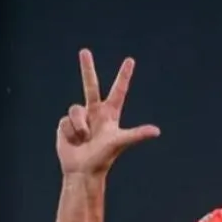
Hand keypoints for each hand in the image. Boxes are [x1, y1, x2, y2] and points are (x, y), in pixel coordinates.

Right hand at [56, 49, 159, 175]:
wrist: (82, 170)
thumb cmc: (103, 157)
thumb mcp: (120, 142)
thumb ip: (136, 135)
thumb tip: (156, 131)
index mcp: (110, 114)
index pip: (119, 90)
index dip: (124, 76)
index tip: (130, 60)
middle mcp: (95, 112)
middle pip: (90, 85)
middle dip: (87, 68)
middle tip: (84, 51)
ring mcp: (80, 117)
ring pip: (75, 110)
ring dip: (79, 126)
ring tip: (84, 139)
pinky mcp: (66, 123)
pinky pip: (65, 120)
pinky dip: (70, 132)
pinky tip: (74, 140)